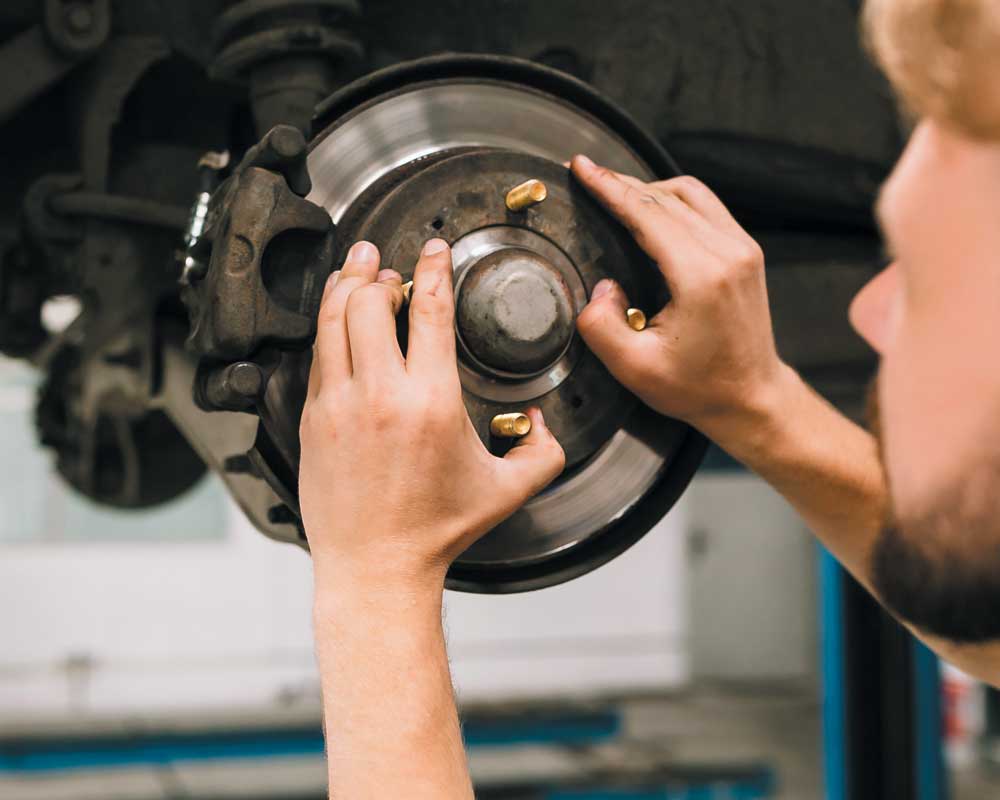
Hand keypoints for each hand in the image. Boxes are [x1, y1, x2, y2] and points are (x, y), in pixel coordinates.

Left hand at [298, 238, 565, 589]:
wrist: (376, 564)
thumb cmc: (437, 529)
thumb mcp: (507, 491)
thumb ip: (542, 453)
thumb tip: (541, 423)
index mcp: (432, 402)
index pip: (431, 312)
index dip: (433, 269)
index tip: (435, 250)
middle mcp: (381, 395)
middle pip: (370, 303)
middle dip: (381, 273)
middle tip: (390, 266)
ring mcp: (339, 404)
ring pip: (333, 319)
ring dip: (346, 285)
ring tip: (358, 266)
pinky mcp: (312, 418)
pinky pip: (316, 353)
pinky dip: (326, 322)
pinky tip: (335, 314)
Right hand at [570, 155, 790, 437]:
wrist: (750, 397)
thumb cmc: (698, 388)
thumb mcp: (635, 369)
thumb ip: (602, 327)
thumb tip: (599, 288)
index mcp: (701, 277)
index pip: (647, 214)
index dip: (609, 188)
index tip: (582, 168)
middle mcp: (728, 253)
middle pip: (666, 198)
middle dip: (622, 184)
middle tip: (588, 175)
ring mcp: (743, 249)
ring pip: (689, 194)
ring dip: (648, 189)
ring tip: (614, 193)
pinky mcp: (746, 252)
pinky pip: (706, 207)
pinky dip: (672, 200)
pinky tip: (649, 209)